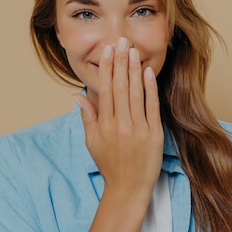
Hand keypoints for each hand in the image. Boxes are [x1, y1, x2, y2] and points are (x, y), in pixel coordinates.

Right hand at [73, 37, 163, 202]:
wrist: (128, 189)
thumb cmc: (110, 165)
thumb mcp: (92, 143)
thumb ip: (87, 117)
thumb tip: (76, 95)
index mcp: (104, 126)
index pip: (105, 91)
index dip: (106, 69)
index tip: (108, 52)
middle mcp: (120, 125)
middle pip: (120, 87)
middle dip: (120, 63)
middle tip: (120, 41)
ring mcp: (138, 129)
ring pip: (135, 94)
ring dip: (133, 70)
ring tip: (132, 51)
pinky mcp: (154, 134)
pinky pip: (152, 107)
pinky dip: (150, 89)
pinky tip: (147, 72)